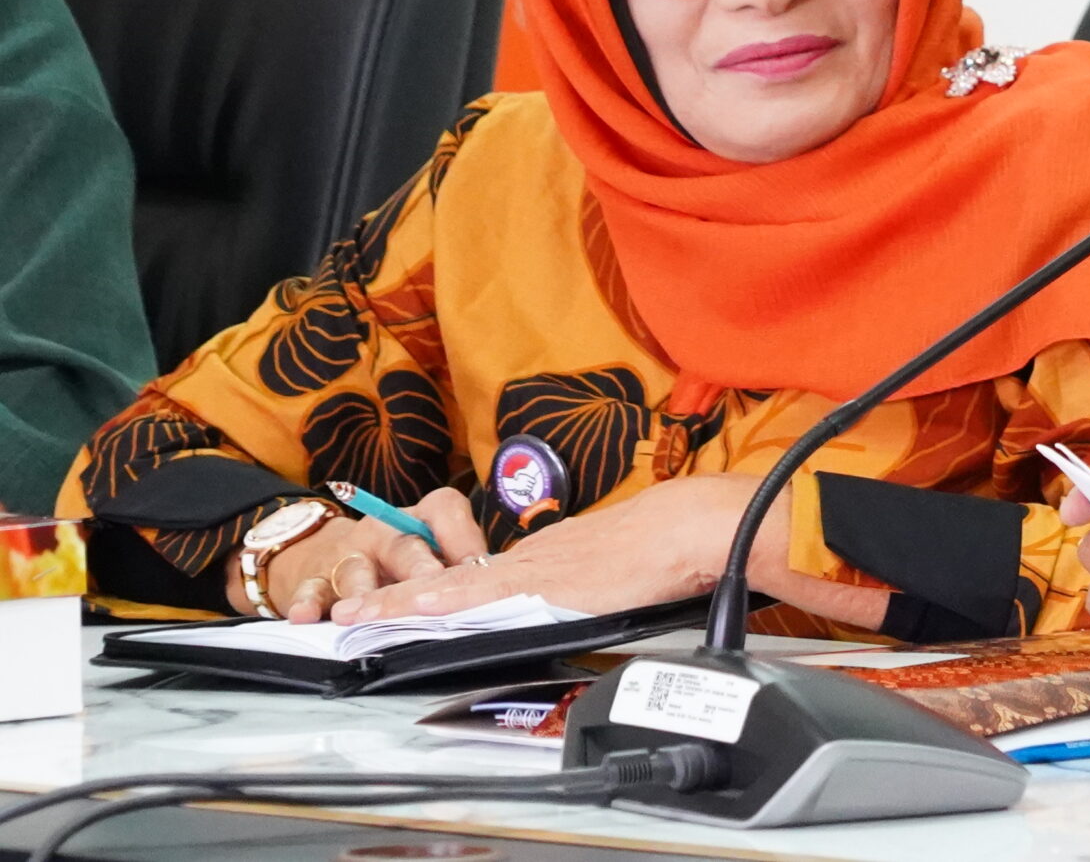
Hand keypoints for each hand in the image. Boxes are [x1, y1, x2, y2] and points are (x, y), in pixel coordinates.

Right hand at [234, 488, 482, 621]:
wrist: (329, 555)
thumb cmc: (401, 560)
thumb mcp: (431, 554)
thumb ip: (460, 567)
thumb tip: (501, 590)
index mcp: (420, 519)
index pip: (444, 509)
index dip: (462, 536)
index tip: (479, 564)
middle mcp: (384, 531)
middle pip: (403, 545)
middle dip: (418, 567)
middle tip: (433, 584)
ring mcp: (348, 554)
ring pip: (356, 570)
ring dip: (362, 591)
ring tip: (366, 609)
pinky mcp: (316, 578)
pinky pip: (311, 589)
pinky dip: (308, 602)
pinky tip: (306, 616)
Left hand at [339, 472, 887, 630]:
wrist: (693, 526)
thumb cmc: (676, 540)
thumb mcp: (628, 560)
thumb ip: (603, 575)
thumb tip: (597, 591)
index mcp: (556, 555)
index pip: (482, 571)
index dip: (437, 582)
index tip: (399, 594)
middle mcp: (536, 558)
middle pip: (453, 575)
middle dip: (398, 592)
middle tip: (343, 607)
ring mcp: (535, 569)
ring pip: (450, 586)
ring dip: (398, 602)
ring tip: (349, 616)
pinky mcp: (543, 584)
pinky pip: (472, 597)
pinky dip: (431, 605)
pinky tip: (402, 612)